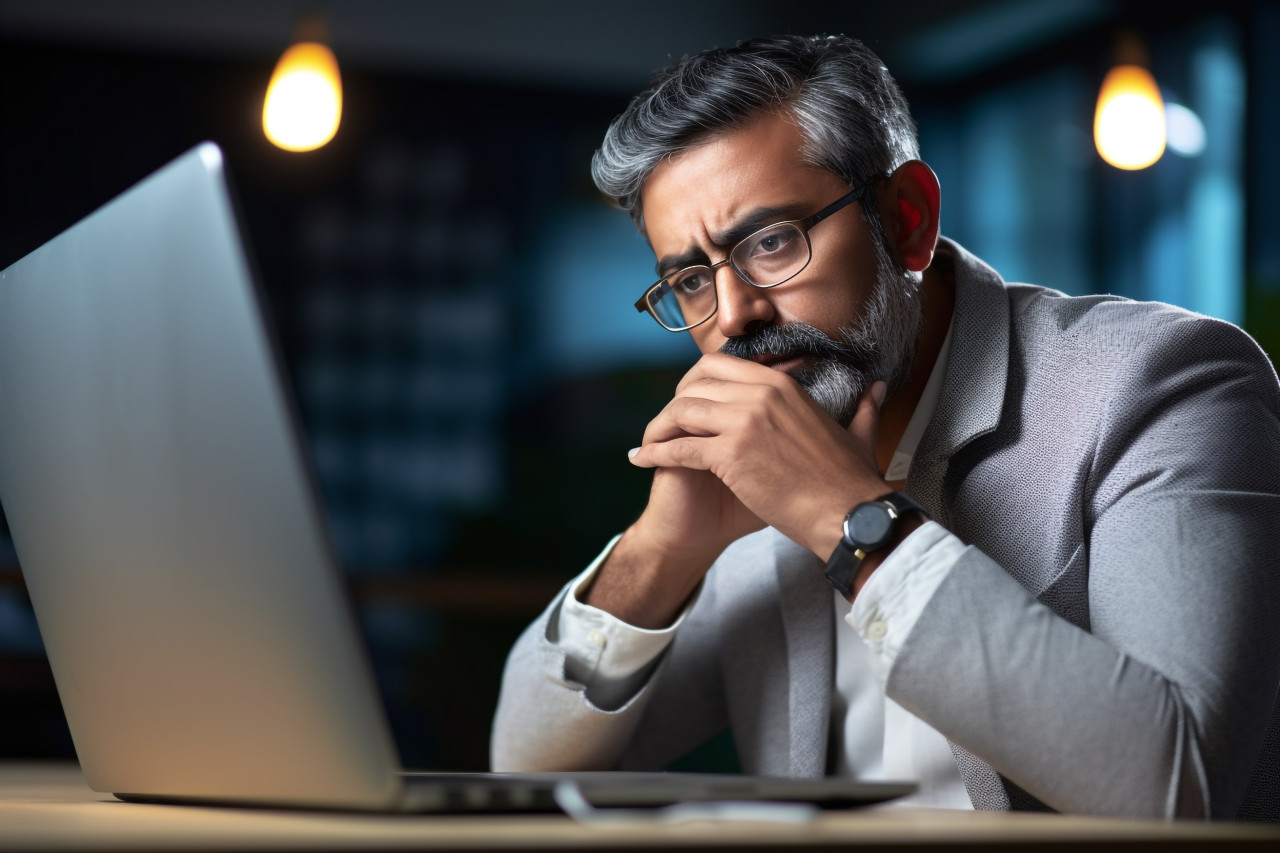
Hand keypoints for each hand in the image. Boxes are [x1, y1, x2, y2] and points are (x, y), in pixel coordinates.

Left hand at [629, 353, 890, 561]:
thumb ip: (865, 407)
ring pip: (682, 411)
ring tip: (648, 442)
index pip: (722, 365)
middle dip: (673, 401)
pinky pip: (679, 446)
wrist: (849, 515)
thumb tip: (878, 389)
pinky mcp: (731, 453)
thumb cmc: (853, 482)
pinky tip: (642, 461)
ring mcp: (744, 421)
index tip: (687, 402)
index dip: (696, 382)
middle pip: (695, 382)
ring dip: (659, 427)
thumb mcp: (860, 434)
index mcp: (783, 386)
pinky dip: (655, 453)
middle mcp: (761, 394)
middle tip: (664, 423)